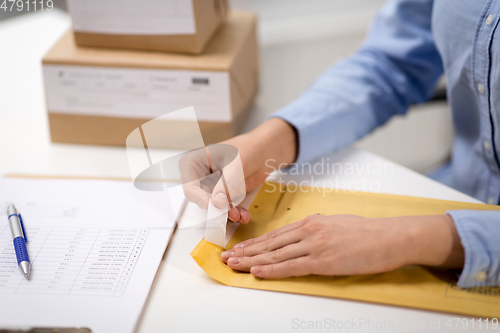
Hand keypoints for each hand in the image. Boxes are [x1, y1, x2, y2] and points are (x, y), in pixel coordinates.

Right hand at [180, 118, 296, 222]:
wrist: (265, 151)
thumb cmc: (249, 148)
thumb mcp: (237, 164)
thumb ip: (227, 184)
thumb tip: (217, 202)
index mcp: (193, 162)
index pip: (190, 187)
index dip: (202, 199)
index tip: (216, 207)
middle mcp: (198, 176)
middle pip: (201, 199)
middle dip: (218, 209)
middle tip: (231, 213)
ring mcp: (210, 186)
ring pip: (214, 207)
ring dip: (228, 213)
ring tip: (240, 214)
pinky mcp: (222, 194)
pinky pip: (225, 208)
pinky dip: (235, 212)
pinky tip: (244, 214)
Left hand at [221, 214, 463, 277]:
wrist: (389, 236)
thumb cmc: (367, 232)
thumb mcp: (336, 224)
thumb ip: (317, 231)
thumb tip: (304, 238)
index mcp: (311, 222)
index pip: (275, 235)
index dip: (255, 243)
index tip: (240, 248)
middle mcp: (308, 231)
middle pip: (270, 244)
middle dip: (246, 252)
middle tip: (227, 257)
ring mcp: (314, 245)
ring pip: (275, 255)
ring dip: (251, 261)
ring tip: (233, 265)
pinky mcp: (323, 261)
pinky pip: (291, 266)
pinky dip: (271, 270)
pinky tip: (257, 272)